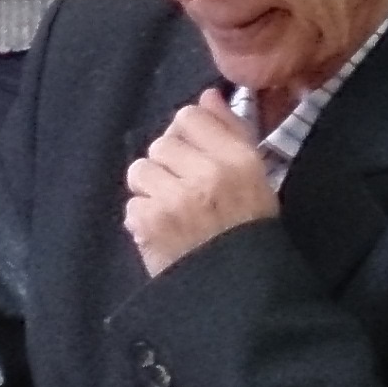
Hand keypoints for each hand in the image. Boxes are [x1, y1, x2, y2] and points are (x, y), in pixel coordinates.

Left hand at [121, 91, 276, 276]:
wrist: (236, 291)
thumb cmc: (248, 230)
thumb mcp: (254, 177)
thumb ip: (230, 132)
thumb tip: (207, 95)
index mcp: (237, 159)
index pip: (190, 117)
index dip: (186, 134)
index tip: (192, 155)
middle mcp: (205, 174)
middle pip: (162, 143)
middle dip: (168, 164)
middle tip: (183, 189)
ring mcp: (173, 199)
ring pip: (141, 170)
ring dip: (152, 189)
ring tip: (172, 210)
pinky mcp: (148, 224)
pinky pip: (133, 204)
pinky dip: (144, 218)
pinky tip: (165, 232)